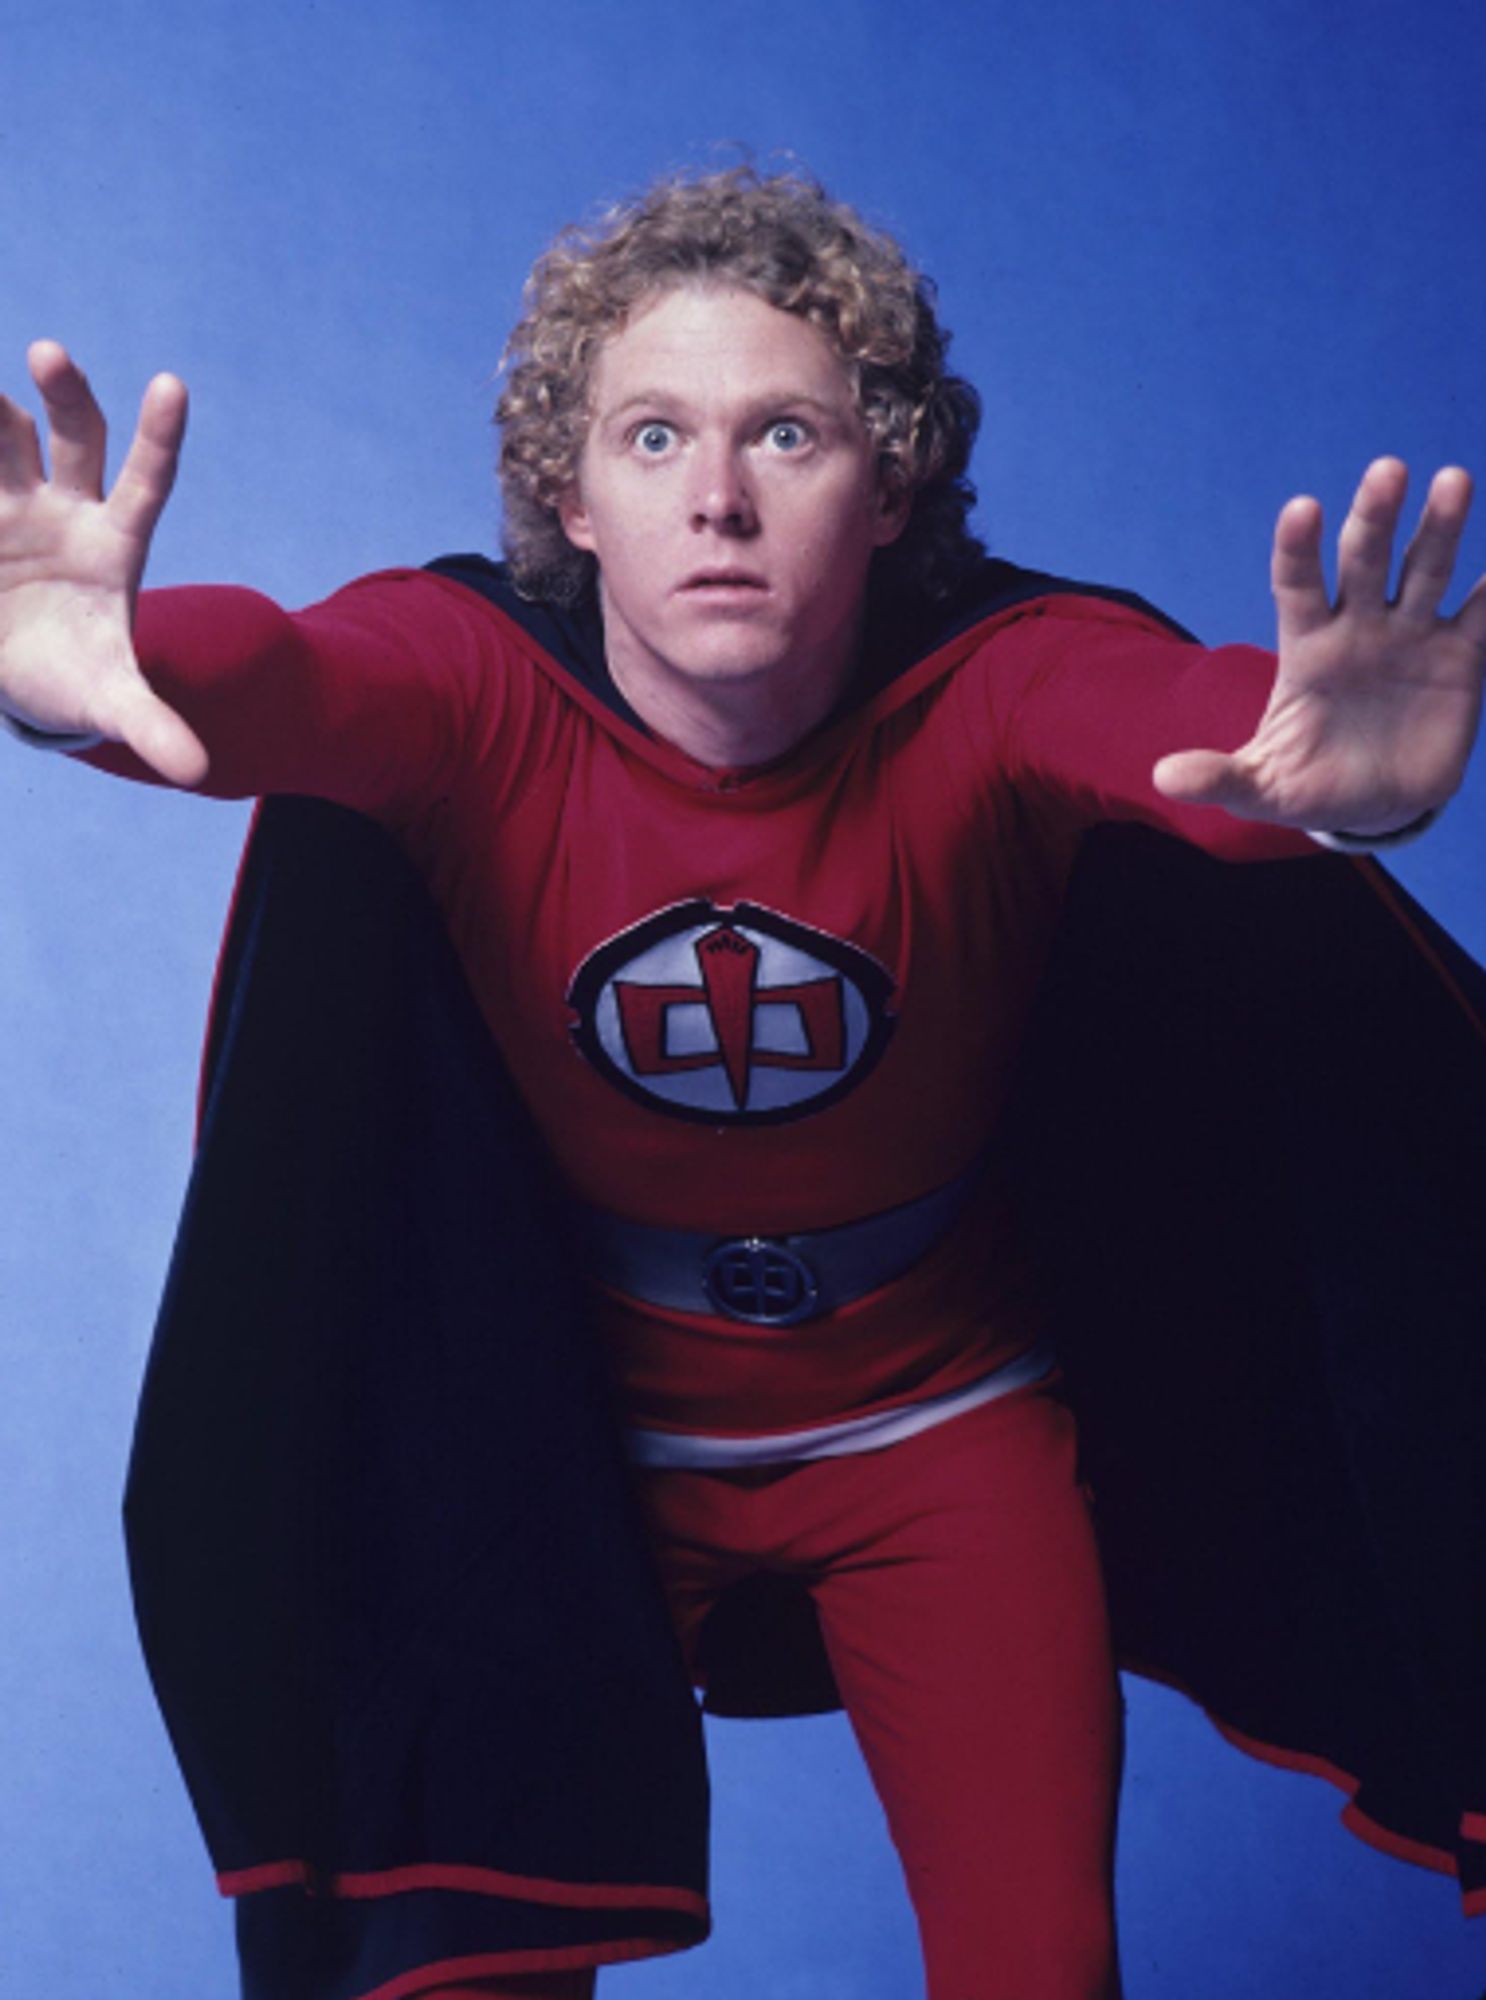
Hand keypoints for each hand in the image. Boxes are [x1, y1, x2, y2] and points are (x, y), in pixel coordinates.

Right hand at [0, 342, 206, 783]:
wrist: (24, 680)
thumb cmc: (78, 683)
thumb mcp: (113, 703)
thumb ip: (151, 726)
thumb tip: (197, 772)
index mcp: (116, 545)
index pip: (148, 481)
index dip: (160, 436)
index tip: (172, 384)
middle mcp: (67, 509)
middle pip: (74, 439)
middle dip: (65, 396)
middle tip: (48, 354)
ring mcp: (11, 505)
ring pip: (3, 437)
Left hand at [1152, 459, 1485, 834]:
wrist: (1374, 805)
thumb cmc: (1309, 785)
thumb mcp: (1262, 789)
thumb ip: (1221, 777)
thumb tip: (1163, 779)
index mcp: (1308, 648)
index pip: (1297, 586)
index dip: (1298, 550)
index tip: (1302, 508)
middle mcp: (1360, 627)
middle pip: (1364, 560)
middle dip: (1374, 517)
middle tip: (1387, 470)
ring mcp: (1411, 634)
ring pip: (1425, 569)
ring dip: (1440, 526)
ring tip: (1452, 481)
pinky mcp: (1459, 656)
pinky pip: (1483, 613)